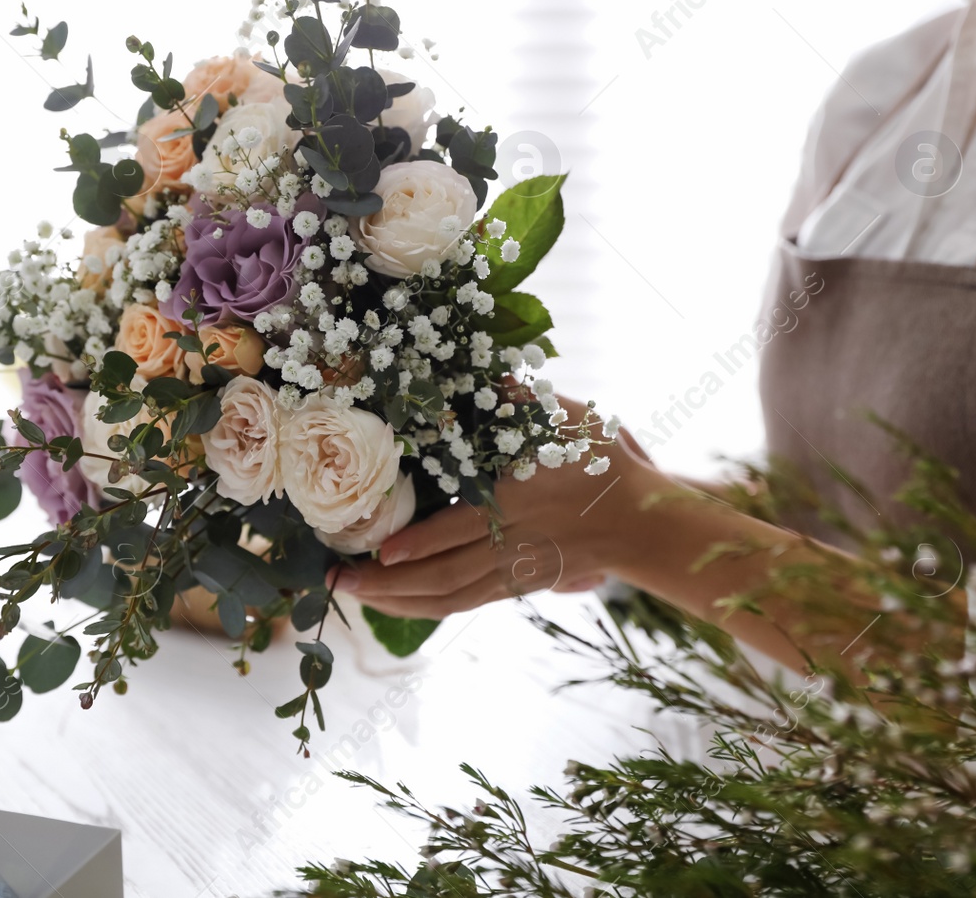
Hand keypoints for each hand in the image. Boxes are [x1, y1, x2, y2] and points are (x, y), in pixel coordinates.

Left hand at [331, 400, 671, 619]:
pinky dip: (422, 606)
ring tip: (350, 595)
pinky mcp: (515, 586)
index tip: (380, 551)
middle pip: (443, 576)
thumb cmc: (599, 462)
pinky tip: (392, 602)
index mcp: (518, 502)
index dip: (420, 545)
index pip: (461, 530)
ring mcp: (512, 572)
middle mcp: (511, 545)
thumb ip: (518, 398)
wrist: (640, 520)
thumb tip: (479, 370)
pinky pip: (462, 604)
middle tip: (336, 580)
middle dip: (386, 584)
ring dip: (396, 601)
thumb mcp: (564, 419)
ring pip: (448, 598)